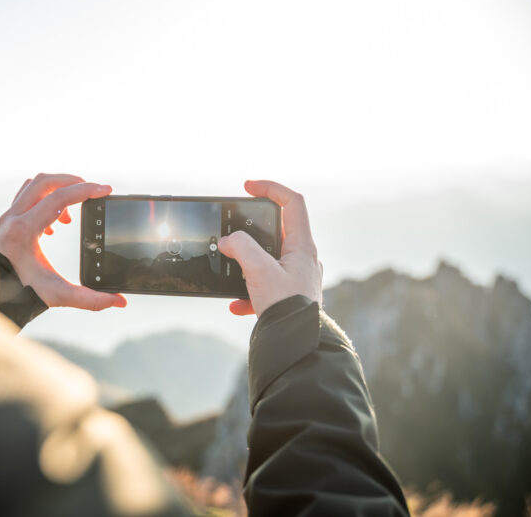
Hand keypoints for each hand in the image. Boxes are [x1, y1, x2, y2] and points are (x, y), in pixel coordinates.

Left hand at [0, 174, 126, 310]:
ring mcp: (8, 216)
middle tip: (92, 191)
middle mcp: (13, 218)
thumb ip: (90, 300)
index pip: (58, 198)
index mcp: (24, 231)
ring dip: (58, 190)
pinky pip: (28, 196)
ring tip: (72, 213)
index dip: (85, 191)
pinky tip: (56, 223)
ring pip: (34, 185)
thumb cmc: (23, 294)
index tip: (105, 190)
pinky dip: (46, 199)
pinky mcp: (8, 219)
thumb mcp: (59, 296)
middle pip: (45, 181)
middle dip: (72, 182)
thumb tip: (120, 302)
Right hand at [218, 180, 322, 316]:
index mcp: (302, 246)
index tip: (248, 186)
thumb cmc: (286, 306)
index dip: (271, 188)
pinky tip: (236, 304)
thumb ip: (241, 248)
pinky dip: (247, 292)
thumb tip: (228, 242)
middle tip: (233, 232)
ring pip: (267, 259)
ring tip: (232, 271)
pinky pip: (264, 286)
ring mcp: (295, 278)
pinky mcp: (287, 296)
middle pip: (277, 230)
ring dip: (246, 264)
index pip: (292, 202)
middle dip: (250, 231)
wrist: (295, 344)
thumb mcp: (259, 270)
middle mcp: (302, 259)